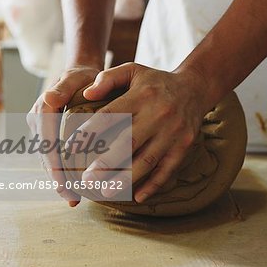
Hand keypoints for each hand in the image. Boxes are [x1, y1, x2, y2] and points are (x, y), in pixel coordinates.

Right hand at [27, 65, 99, 206]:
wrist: (82, 75)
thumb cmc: (84, 76)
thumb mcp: (77, 76)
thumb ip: (64, 87)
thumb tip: (49, 98)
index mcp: (43, 108)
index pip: (46, 139)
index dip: (53, 162)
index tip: (62, 181)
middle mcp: (38, 120)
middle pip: (45, 153)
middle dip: (56, 177)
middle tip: (71, 197)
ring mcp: (42, 128)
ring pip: (47, 158)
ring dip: (58, 179)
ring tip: (73, 198)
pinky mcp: (49, 134)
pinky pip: (53, 155)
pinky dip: (61, 171)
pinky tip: (72, 187)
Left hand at [70, 63, 212, 202]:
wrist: (195, 88)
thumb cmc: (156, 82)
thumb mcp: (133, 70)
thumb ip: (108, 78)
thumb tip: (86, 94)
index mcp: (141, 96)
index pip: (110, 116)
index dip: (89, 133)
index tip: (71, 148)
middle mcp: (158, 115)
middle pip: (128, 143)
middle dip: (105, 163)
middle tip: (85, 179)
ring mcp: (172, 134)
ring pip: (146, 161)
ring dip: (125, 179)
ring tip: (105, 191)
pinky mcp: (183, 147)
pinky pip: (167, 170)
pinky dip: (153, 185)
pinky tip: (137, 197)